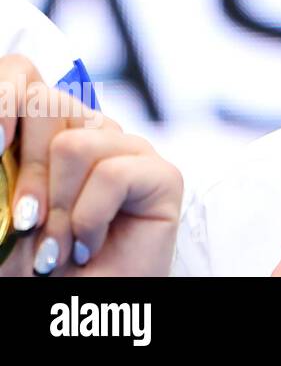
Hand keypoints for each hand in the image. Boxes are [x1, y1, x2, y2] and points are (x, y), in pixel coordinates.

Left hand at [0, 54, 183, 276]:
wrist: (77, 311)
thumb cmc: (29, 270)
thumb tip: (1, 129)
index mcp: (42, 132)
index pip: (22, 73)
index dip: (4, 96)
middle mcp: (86, 131)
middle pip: (49, 101)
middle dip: (26, 173)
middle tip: (25, 223)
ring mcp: (127, 149)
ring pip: (76, 141)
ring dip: (58, 208)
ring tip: (58, 245)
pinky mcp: (160, 175)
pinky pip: (113, 172)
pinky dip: (88, 218)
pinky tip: (89, 245)